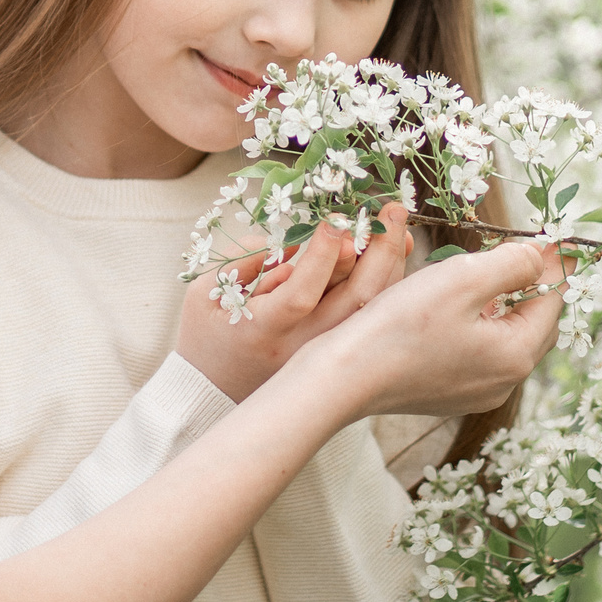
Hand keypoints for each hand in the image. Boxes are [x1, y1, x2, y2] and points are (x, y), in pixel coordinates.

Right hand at [176, 204, 413, 401]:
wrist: (212, 391)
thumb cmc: (206, 334)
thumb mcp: (207, 293)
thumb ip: (247, 260)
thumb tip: (294, 240)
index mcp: (262, 331)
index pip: (301, 294)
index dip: (322, 256)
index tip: (335, 219)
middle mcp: (300, 348)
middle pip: (353, 301)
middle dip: (375, 249)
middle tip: (387, 210)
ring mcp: (323, 354)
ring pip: (369, 309)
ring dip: (388, 264)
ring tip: (395, 223)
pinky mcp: (335, 354)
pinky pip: (368, 316)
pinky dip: (384, 283)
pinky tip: (393, 254)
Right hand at [319, 237, 567, 419]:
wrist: (345, 376)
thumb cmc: (402, 325)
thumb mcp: (463, 278)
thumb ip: (512, 263)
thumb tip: (538, 257)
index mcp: (516, 355)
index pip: (552, 302)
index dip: (551, 265)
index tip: (549, 236)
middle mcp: (504, 382)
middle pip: (535, 324)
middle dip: (532, 286)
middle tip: (520, 251)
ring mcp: (476, 393)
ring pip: (506, 339)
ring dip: (504, 305)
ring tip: (486, 274)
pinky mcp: (449, 394)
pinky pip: (480, 354)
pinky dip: (480, 326)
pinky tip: (457, 308)